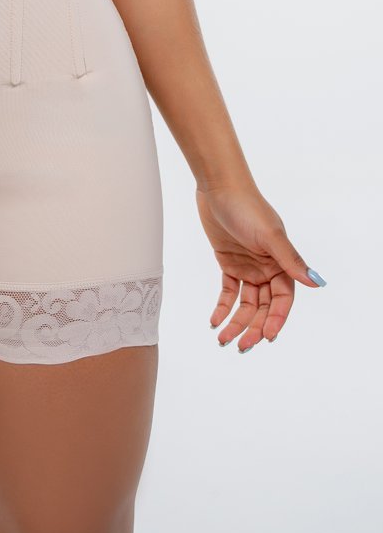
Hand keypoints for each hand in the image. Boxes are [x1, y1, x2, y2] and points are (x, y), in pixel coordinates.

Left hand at [195, 183, 325, 350]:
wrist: (219, 187)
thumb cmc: (247, 206)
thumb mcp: (270, 234)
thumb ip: (291, 260)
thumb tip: (316, 283)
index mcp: (281, 263)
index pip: (283, 298)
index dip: (276, 318)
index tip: (267, 336)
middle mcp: (267, 268)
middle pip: (263, 306)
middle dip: (253, 326)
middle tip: (242, 345)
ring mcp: (248, 267)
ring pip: (245, 303)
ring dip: (237, 322)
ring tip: (224, 339)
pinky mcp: (229, 263)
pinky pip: (228, 292)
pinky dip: (223, 307)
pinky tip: (215, 321)